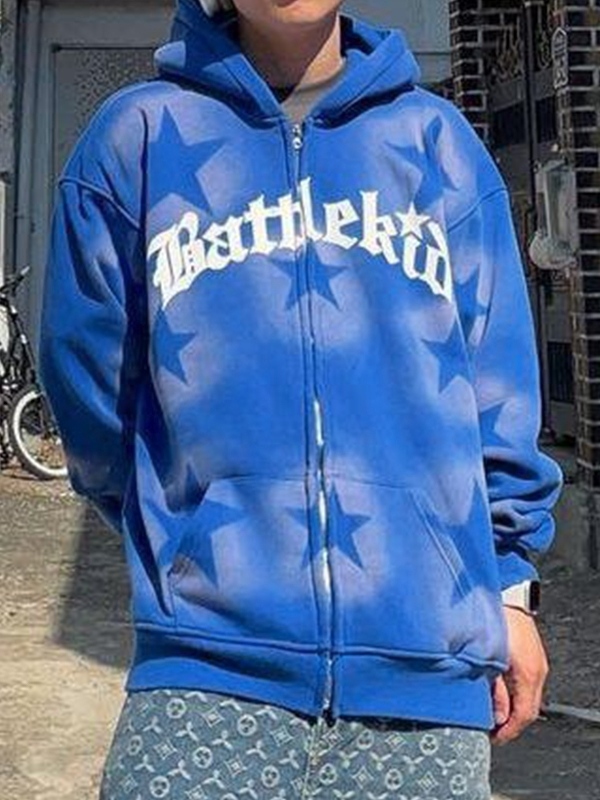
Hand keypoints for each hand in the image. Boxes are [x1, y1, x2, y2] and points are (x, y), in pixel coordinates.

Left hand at [490, 605, 548, 744]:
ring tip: (492, 712)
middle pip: (528, 708)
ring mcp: (537, 661)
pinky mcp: (531, 653)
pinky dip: (513, 690)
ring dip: (511, 706)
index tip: (494, 738)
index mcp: (527, 674)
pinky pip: (525, 681)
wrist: (505, 593)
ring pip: (527, 695)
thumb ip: (493, 690)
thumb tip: (495, 716)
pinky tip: (498, 690)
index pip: (524, 715)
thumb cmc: (493, 622)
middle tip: (491, 729)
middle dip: (510, 722)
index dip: (508, 731)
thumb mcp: (488, 661)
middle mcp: (537, 670)